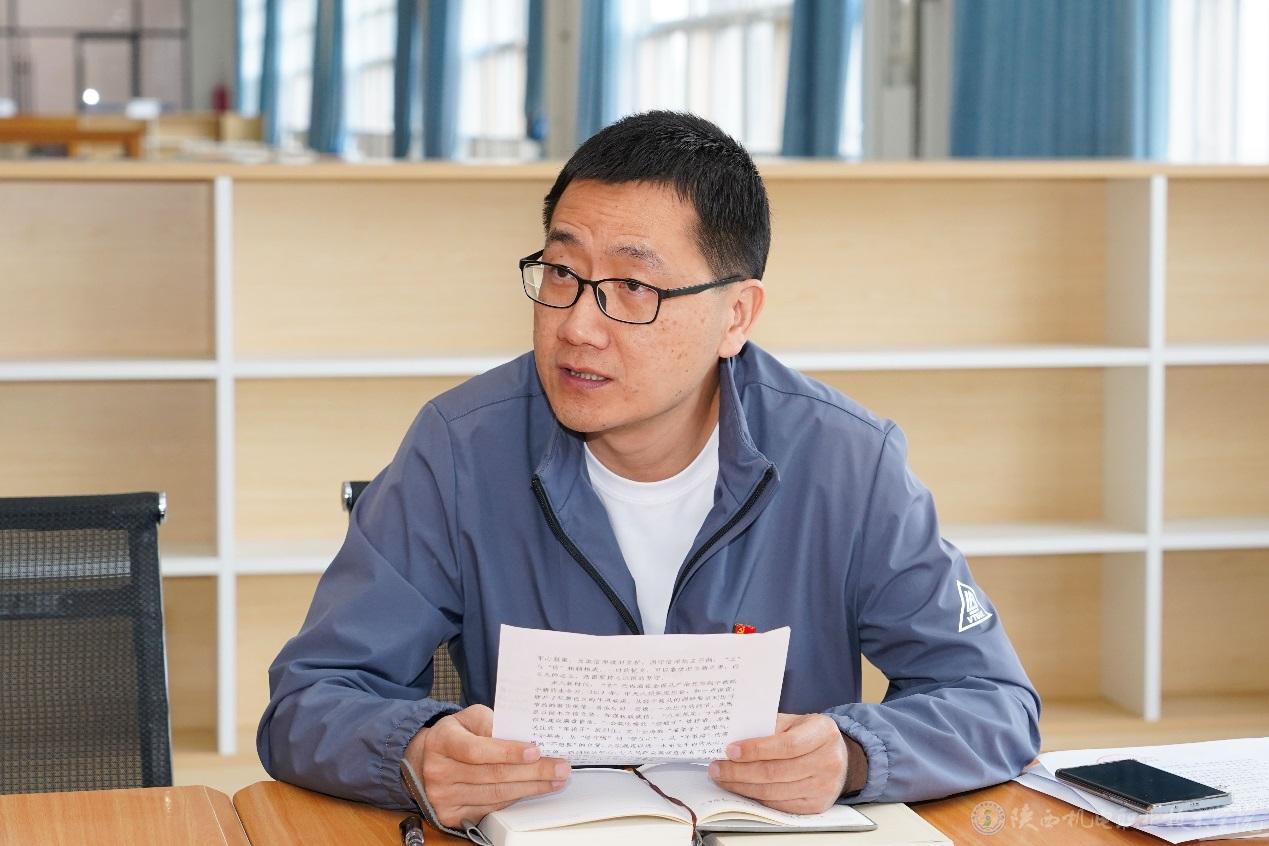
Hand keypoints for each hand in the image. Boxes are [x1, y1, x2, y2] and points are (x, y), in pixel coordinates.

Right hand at [404, 704, 568, 827]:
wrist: (426, 760)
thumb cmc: (456, 735)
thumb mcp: (469, 717)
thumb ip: (492, 722)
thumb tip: (522, 736)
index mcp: (442, 741)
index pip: (476, 750)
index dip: (507, 752)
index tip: (535, 751)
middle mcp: (439, 771)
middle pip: (492, 775)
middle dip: (532, 772)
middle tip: (560, 768)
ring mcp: (443, 797)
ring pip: (495, 795)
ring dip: (530, 788)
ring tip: (555, 780)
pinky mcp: (451, 815)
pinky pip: (490, 808)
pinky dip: (515, 799)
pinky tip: (532, 790)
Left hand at [708, 713, 849, 814]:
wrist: (840, 757)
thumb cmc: (811, 735)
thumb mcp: (796, 721)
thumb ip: (771, 726)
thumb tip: (735, 735)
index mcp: (823, 733)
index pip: (786, 745)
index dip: (756, 749)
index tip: (730, 750)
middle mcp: (827, 761)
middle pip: (777, 772)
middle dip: (740, 771)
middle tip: (717, 767)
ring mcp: (823, 787)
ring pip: (775, 792)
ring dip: (743, 786)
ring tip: (723, 778)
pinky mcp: (816, 805)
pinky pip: (780, 804)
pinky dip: (757, 797)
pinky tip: (742, 788)